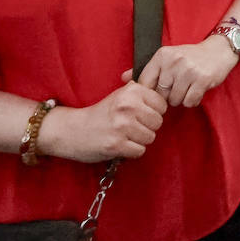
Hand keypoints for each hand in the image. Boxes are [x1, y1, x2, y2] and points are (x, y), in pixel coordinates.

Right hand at [40, 82, 166, 162]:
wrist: (73, 130)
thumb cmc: (102, 113)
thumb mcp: (120, 94)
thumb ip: (141, 91)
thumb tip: (166, 89)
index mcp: (131, 91)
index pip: (162, 105)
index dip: (154, 112)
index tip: (141, 114)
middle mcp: (127, 106)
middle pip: (158, 122)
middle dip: (148, 127)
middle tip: (132, 127)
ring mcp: (122, 126)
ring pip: (150, 138)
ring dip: (140, 140)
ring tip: (125, 135)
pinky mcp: (116, 145)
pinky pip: (140, 151)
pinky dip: (132, 151)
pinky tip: (121, 144)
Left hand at [126, 37, 239, 107]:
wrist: (219, 51)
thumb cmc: (190, 57)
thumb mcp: (167, 58)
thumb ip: (146, 69)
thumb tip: (123, 79)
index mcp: (161, 55)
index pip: (145, 82)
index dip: (150, 92)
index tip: (159, 91)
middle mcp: (173, 61)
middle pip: (160, 94)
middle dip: (168, 96)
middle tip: (178, 87)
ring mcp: (188, 70)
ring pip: (175, 100)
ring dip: (181, 99)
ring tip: (187, 88)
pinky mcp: (201, 80)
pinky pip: (189, 102)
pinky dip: (192, 100)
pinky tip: (196, 90)